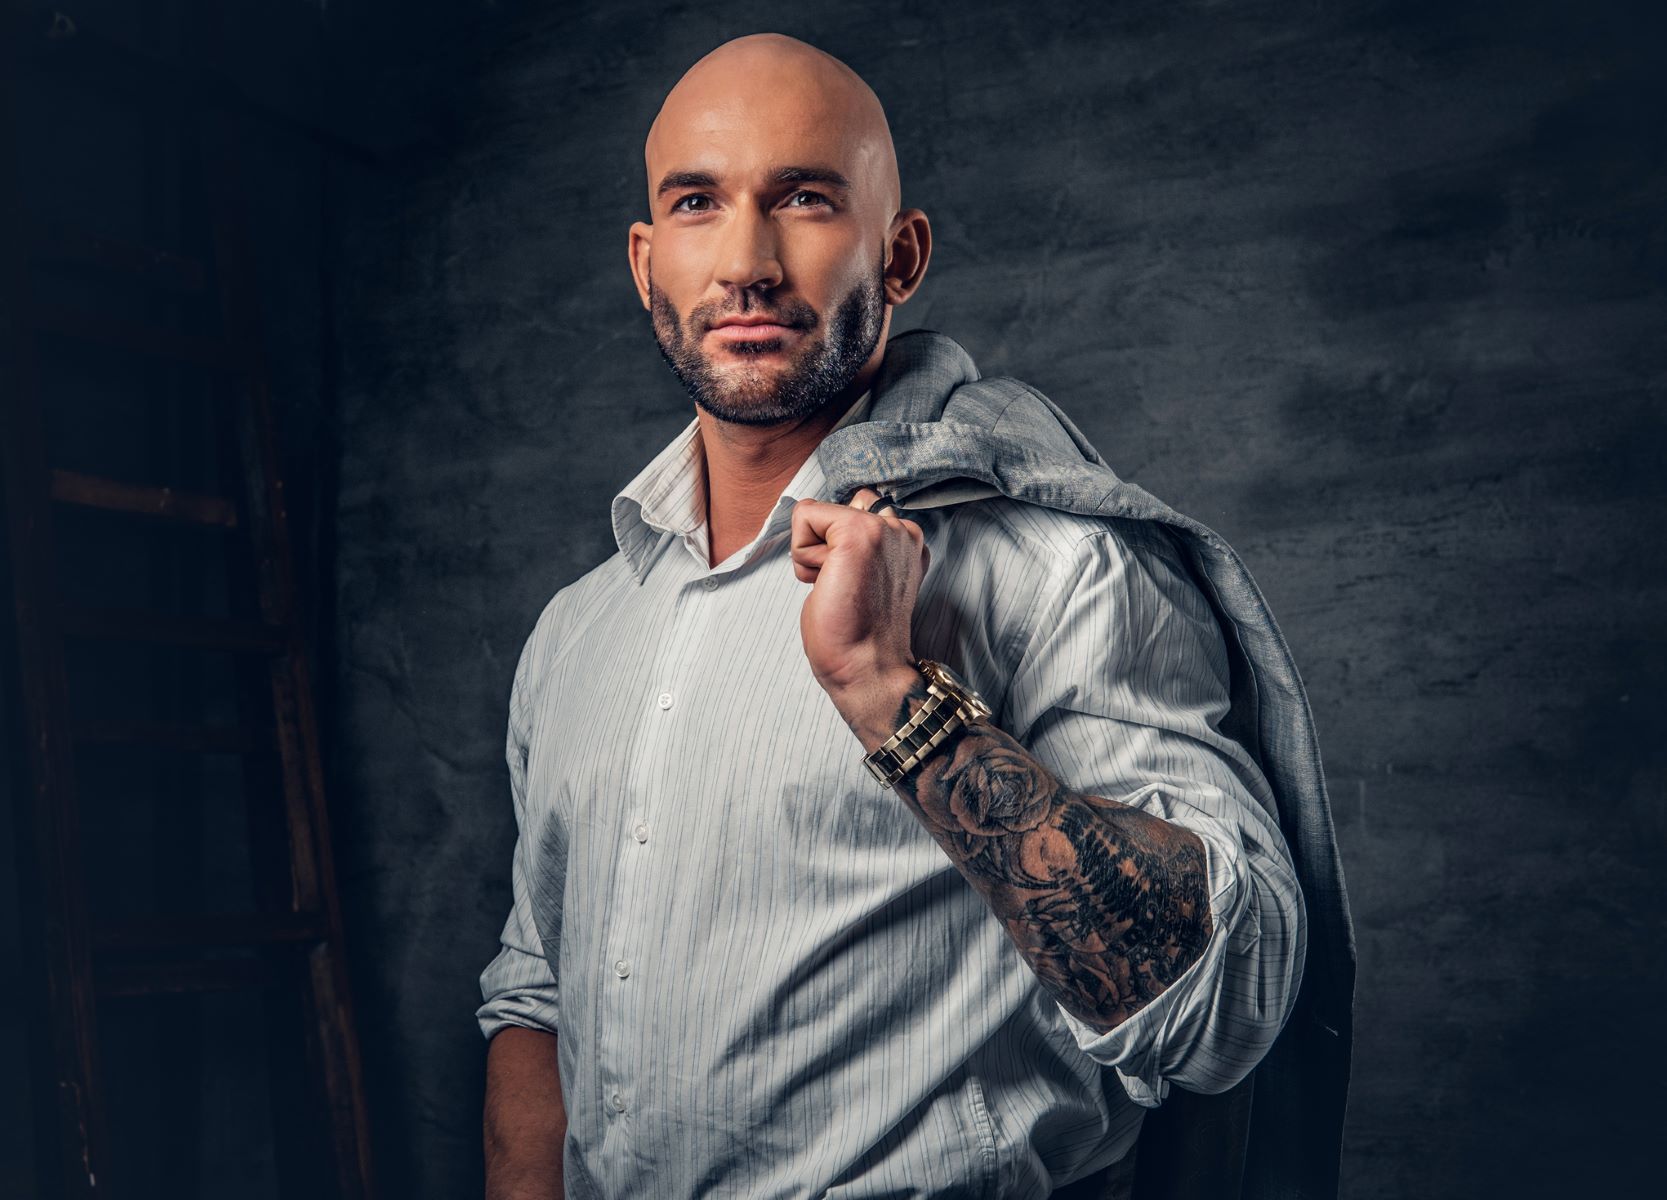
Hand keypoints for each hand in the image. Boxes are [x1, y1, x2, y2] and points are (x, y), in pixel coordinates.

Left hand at [790, 487, 930, 697]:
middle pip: (834, 509)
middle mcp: (902, 528)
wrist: (863, 667)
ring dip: (813, 553)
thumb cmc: (856, 632)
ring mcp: (884, 528)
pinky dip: (802, 553)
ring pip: (817, 513)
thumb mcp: (864, 574)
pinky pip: (805, 515)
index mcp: (907, 539)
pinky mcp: (858, 533)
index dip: (837, 548)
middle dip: (825, 547)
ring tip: (839, 587)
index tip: (855, 585)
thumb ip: (860, 540)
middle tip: (845, 587)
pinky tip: (826, 582)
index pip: (855, 509)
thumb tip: (842, 506)